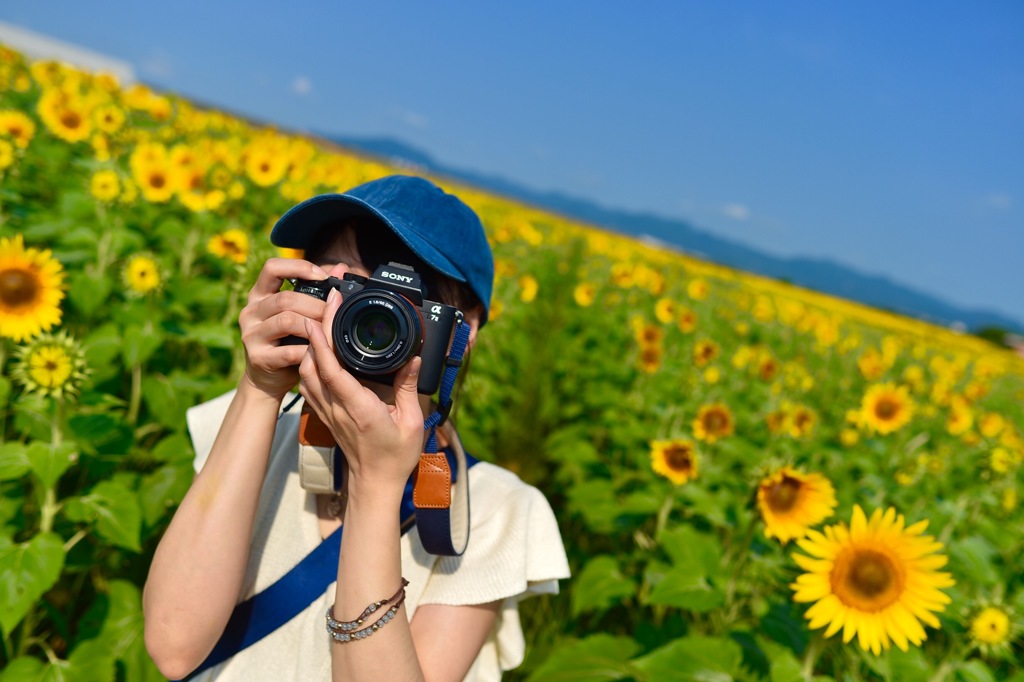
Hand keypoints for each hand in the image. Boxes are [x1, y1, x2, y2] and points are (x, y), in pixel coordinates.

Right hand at [238, 258, 329, 399]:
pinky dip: (310, 350)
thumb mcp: (299, 313)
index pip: (272, 268)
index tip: (322, 276)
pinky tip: (321, 351)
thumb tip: (341, 268)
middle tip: (334, 312)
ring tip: (329, 331)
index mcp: (259, 295)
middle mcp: (250, 312)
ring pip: (287, 321)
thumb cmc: (287, 341)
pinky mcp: (258, 357)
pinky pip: (289, 351)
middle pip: (285, 299)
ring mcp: (251, 335)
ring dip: (314, 326)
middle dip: (315, 305)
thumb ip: (317, 291)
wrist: (268, 379)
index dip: (298, 267)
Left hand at [297, 289, 424, 489]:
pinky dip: (310, 362)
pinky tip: (319, 349)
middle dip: (314, 330)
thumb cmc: (395, 457)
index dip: (325, 338)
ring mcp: (327, 411)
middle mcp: (337, 407)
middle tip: (326, 304)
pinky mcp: (324, 413)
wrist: (374, 485)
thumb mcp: (413, 422)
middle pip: (312, 363)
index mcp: (358, 407)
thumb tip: (414, 357)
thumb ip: (409, 387)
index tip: (327, 310)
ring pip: (305, 372)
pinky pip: (308, 383)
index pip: (332, 367)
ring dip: (310, 345)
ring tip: (322, 320)